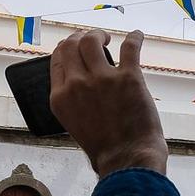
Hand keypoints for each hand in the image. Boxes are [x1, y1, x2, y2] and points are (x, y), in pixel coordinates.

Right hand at [53, 30, 168, 177]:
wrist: (127, 160)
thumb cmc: (103, 148)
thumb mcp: (73, 124)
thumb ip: (72, 100)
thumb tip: (79, 81)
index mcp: (60, 97)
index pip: (57, 59)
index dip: (67, 48)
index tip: (76, 46)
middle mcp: (77, 84)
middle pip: (71, 45)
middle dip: (80, 37)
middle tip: (94, 40)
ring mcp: (102, 80)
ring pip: (92, 40)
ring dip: (100, 35)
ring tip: (108, 39)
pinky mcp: (129, 78)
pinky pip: (130, 47)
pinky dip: (134, 38)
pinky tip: (137, 35)